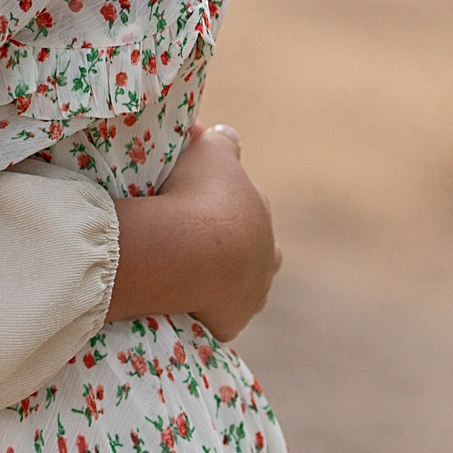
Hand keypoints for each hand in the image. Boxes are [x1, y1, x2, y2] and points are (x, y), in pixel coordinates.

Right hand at [162, 124, 280, 340]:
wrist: (190, 252)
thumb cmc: (199, 196)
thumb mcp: (210, 152)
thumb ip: (220, 140)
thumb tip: (223, 131)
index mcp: (260, 211)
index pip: (250, 202)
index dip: (225, 199)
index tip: (203, 198)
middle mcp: (266, 253)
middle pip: (256, 248)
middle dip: (235, 243)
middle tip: (197, 237)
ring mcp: (252, 291)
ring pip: (246, 286)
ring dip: (227, 280)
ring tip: (194, 275)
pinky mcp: (231, 321)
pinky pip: (219, 315)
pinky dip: (206, 309)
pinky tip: (186, 302)